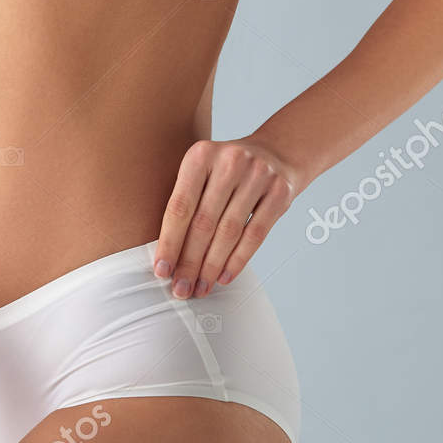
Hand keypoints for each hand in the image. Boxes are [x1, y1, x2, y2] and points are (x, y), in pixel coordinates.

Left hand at [153, 137, 300, 297]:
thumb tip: (166, 256)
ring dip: (212, 267)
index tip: (162, 271)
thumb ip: (185, 203)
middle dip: (190, 262)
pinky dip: (238, 260)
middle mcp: (230, 161)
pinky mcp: (280, 192)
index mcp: (201, 154)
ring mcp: (258, 175)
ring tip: (200, 287)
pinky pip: (255, 235)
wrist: (277, 153)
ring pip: (229, 232)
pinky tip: (224, 276)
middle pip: (204, 223)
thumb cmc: (228, 172)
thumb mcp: (202, 172)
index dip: (169, 243)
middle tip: (180, 288)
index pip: (181, 207)